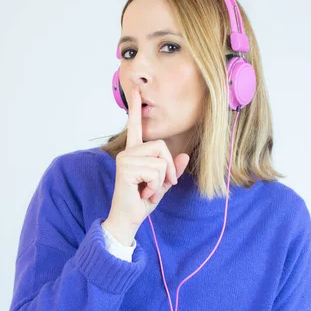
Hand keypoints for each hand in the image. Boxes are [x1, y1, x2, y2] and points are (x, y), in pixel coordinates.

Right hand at [103, 86, 189, 245]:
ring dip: (161, 180)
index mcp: (134, 153)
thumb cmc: (141, 202)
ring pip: (160, 160)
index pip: (134, 126)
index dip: (134, 108)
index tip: (135, 90)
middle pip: (161, 146)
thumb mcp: (162, 185)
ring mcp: (125, 159)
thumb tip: (184, 156)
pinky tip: (143, 193)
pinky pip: (156, 170)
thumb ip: (172, 171)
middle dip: (168, 168)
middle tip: (158, 186)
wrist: (128, 220)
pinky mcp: (126, 168)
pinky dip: (156, 186)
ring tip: (147, 190)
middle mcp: (128, 152)